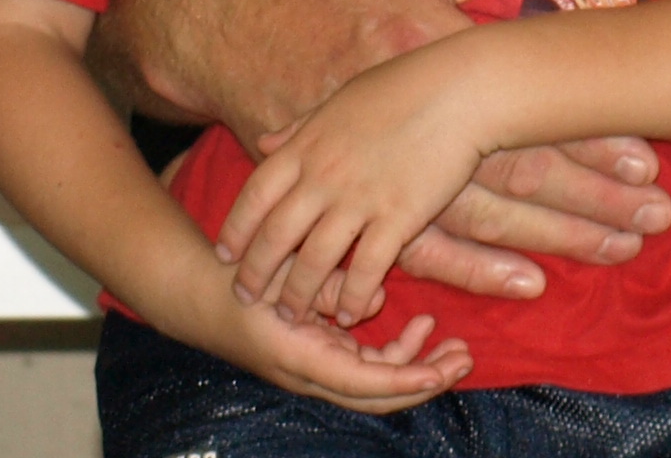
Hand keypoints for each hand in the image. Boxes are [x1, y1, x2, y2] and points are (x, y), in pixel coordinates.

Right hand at [100, 0, 670, 297]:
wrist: (225, 9)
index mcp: (426, 42)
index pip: (522, 99)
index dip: (586, 132)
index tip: (646, 158)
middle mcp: (404, 112)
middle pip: (508, 169)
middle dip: (586, 198)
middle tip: (652, 220)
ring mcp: (372, 161)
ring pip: (472, 216)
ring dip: (547, 237)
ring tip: (613, 252)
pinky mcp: (344, 193)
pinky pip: (412, 242)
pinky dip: (469, 266)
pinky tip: (519, 282)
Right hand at [204, 291, 470, 412]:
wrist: (205, 293)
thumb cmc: (242, 280)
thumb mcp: (282, 276)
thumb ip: (326, 288)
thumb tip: (376, 300)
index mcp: (302, 358)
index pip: (364, 383)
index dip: (405, 381)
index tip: (440, 373)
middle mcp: (313, 373)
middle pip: (378, 394)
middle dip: (426, 381)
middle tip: (465, 359)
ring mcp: (320, 368)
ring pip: (379, 381)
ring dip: (420, 366)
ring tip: (455, 345)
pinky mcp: (324, 355)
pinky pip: (369, 363)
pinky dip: (400, 351)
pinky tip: (422, 324)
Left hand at [220, 46, 491, 324]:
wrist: (463, 89)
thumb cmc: (407, 85)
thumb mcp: (343, 99)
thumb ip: (300, 127)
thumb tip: (263, 142)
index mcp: (308, 145)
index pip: (255, 195)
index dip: (236, 229)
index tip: (227, 255)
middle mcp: (325, 175)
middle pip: (275, 236)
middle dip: (256, 273)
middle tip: (247, 298)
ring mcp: (360, 198)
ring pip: (314, 260)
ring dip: (299, 294)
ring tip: (292, 315)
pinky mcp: (399, 216)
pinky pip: (366, 268)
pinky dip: (354, 295)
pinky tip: (350, 312)